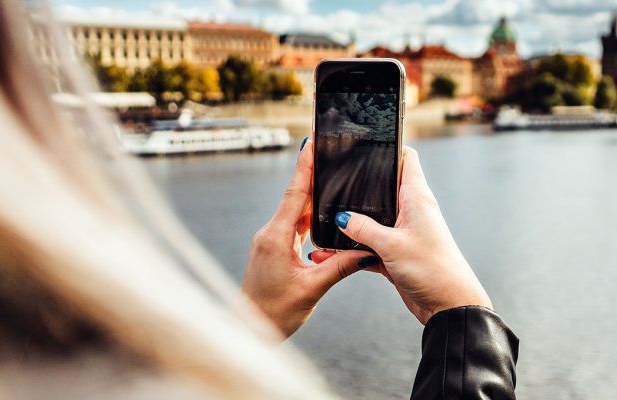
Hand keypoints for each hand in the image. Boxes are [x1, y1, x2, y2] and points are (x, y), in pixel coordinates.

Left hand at [242, 138, 373, 338]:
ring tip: (332, 177)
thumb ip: (340, 266)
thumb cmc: (273, 313)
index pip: (295, 194)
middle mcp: (270, 234)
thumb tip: (367, 251)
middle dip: (313, 174)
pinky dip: (310, 216)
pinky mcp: (273, 248)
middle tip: (329, 152)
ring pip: (296, 211)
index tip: (312, 142)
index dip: (305, 167)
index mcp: (276, 238)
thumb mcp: (313, 289)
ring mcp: (270, 240)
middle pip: (296, 197)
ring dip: (313, 196)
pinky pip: (294, 225)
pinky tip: (324, 211)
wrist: (249, 330)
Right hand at [310, 146, 491, 323]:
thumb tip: (343, 216)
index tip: (366, 140)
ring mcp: (404, 233)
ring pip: (373, 220)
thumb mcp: (392, 245)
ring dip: (353, 223)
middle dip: (360, 185)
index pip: (406, 159)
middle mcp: (411, 212)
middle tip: (333, 179)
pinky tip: (332, 253)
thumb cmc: (433, 270)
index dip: (389, 147)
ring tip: (326, 219)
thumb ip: (363, 228)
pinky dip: (354, 249)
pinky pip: (370, 246)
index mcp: (417, 198)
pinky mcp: (397, 254)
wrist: (449, 306)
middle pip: (383, 188)